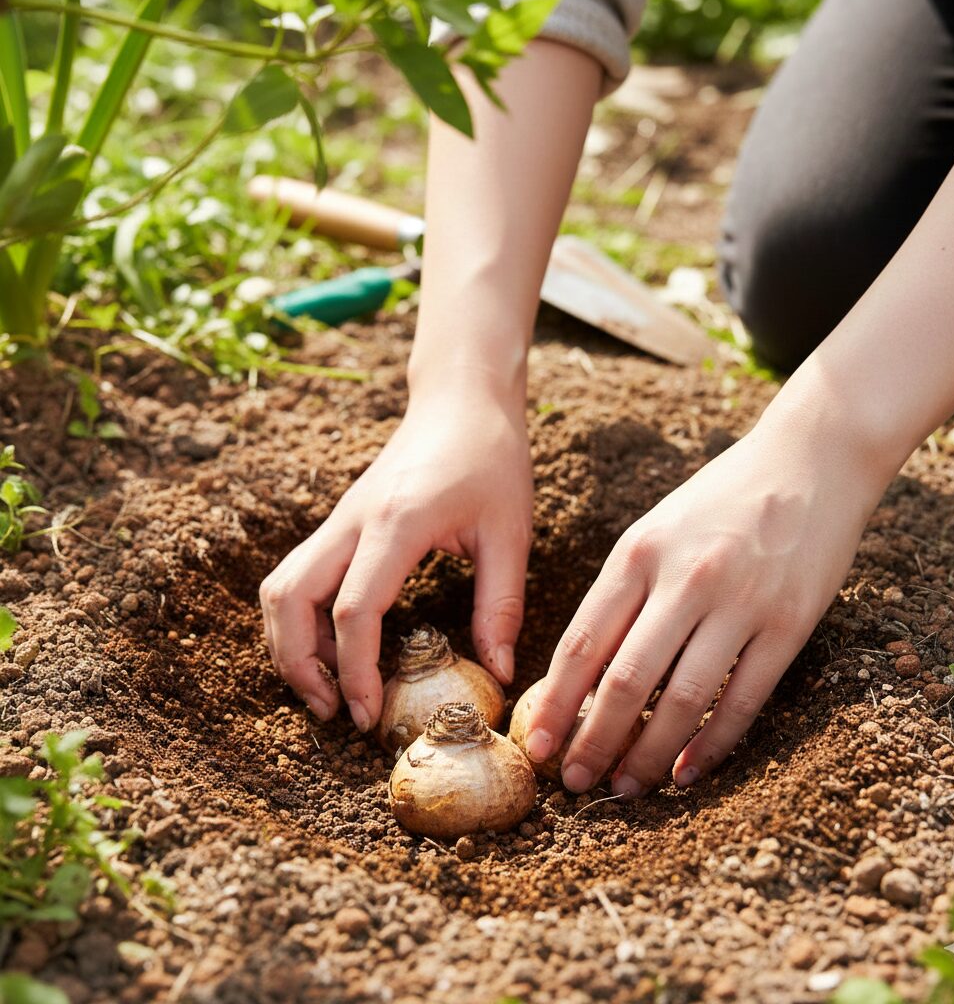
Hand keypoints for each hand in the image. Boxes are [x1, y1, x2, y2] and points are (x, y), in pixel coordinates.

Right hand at [260, 387, 532, 728]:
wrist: (462, 400)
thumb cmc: (492, 458)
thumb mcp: (510, 533)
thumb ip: (502, 605)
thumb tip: (497, 673)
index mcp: (397, 523)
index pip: (353, 610)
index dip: (354, 672)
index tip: (369, 715)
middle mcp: (352, 521)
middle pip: (287, 599)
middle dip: (298, 665)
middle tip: (335, 710)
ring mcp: (338, 519)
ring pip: (280, 587)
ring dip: (290, 642)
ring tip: (329, 686)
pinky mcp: (339, 522)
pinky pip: (297, 576)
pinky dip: (300, 618)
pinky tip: (337, 644)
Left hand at [523, 420, 887, 796]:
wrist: (810, 459)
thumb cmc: (720, 500)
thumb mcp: (655, 530)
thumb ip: (621, 593)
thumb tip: (582, 672)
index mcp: (638, 554)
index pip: (582, 643)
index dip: (554, 703)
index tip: (534, 746)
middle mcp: (684, 578)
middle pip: (626, 680)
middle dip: (592, 741)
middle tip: (572, 783)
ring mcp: (740, 603)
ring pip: (682, 700)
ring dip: (648, 755)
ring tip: (624, 789)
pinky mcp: (789, 624)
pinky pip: (744, 700)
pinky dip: (711, 745)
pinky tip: (686, 775)